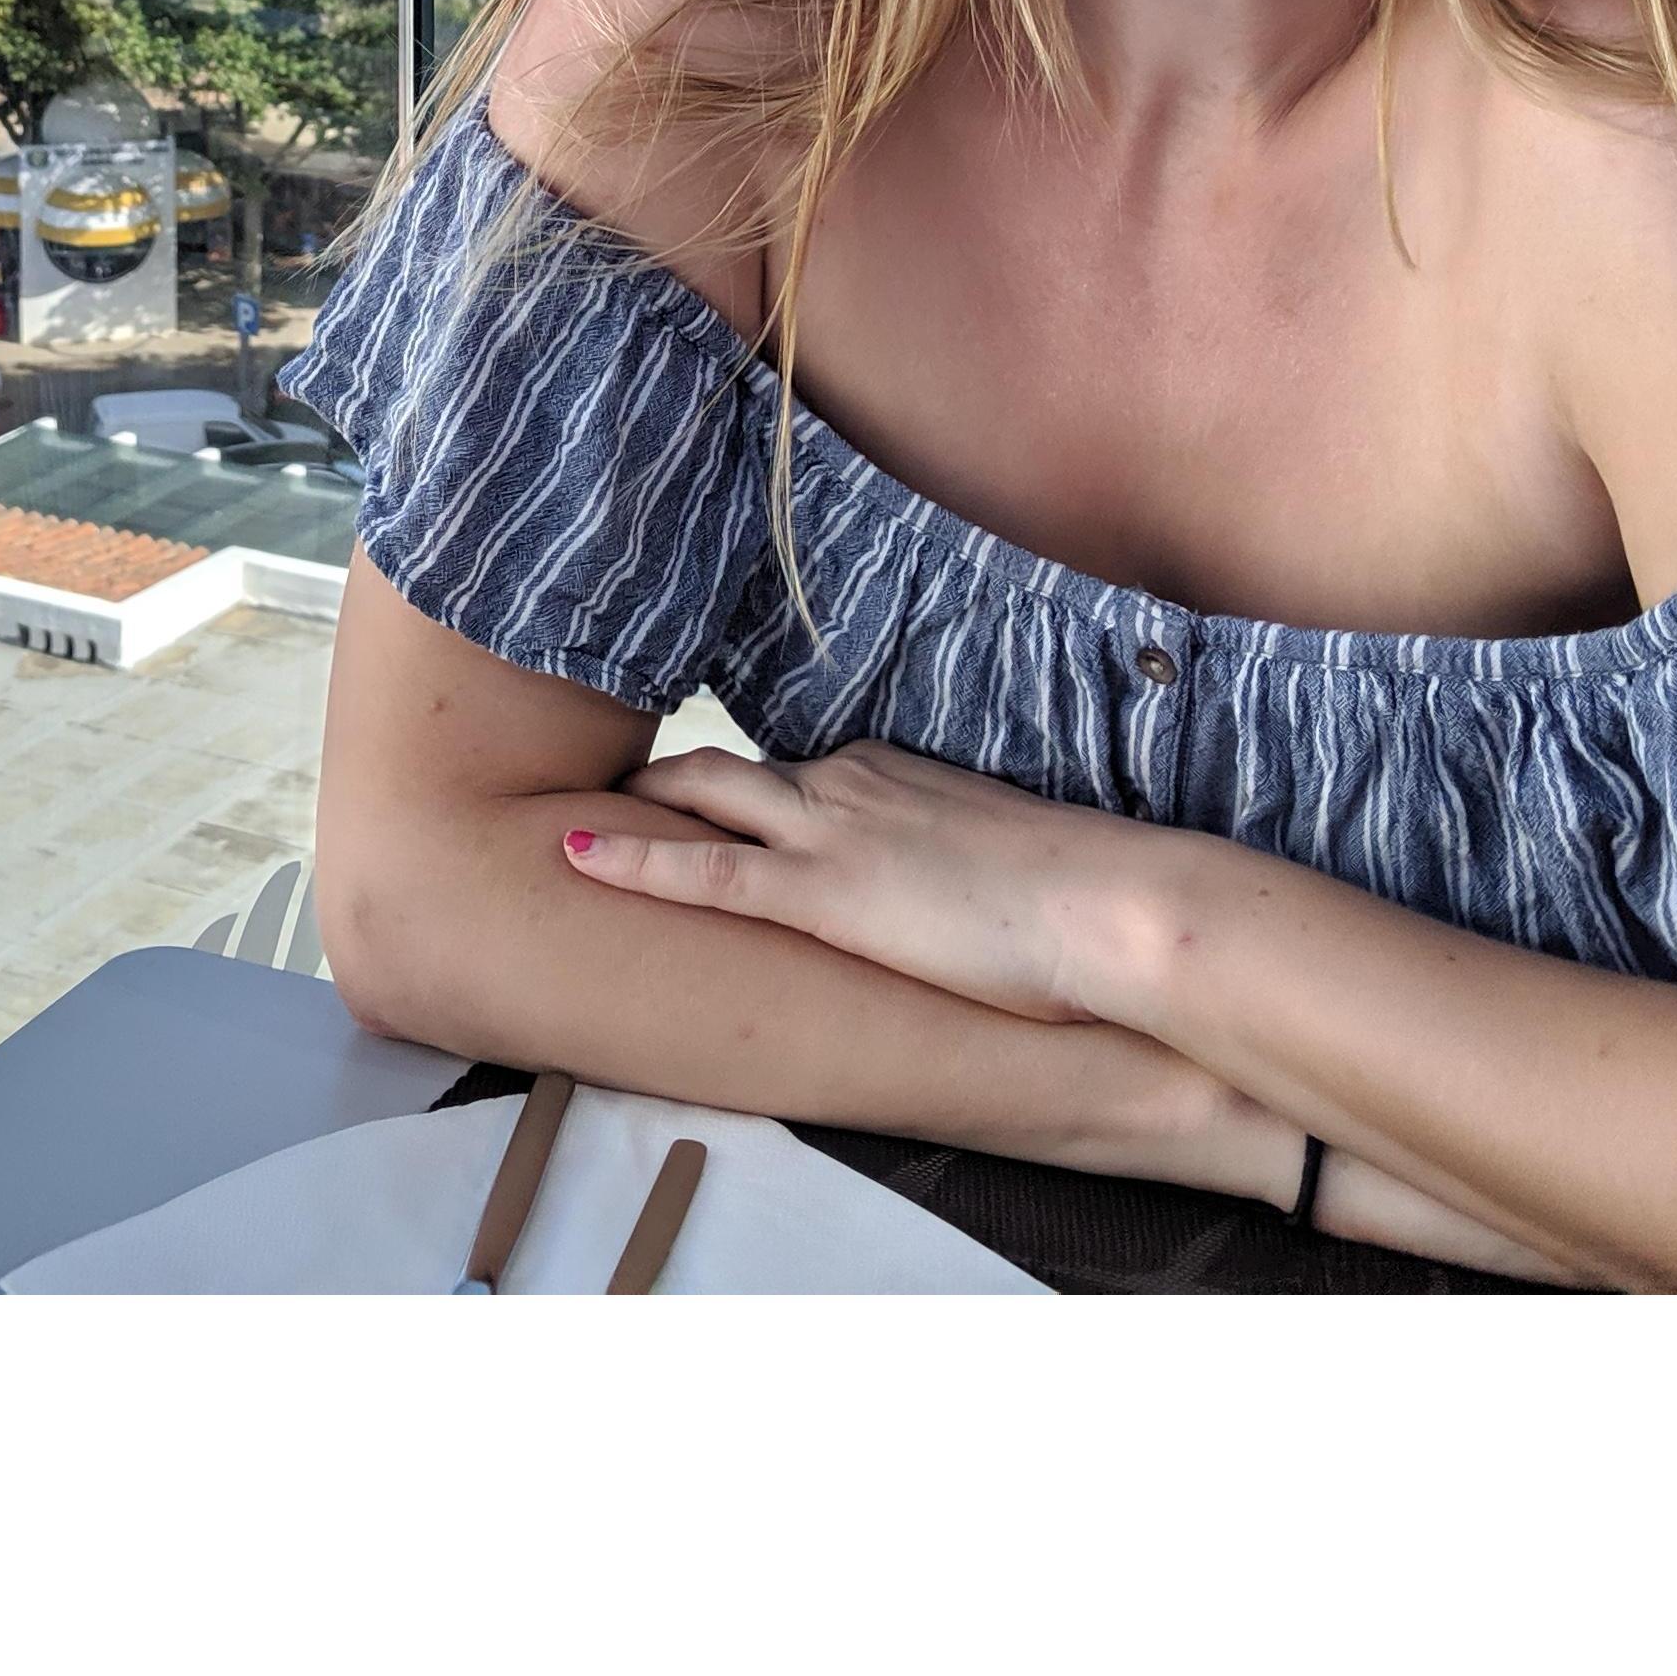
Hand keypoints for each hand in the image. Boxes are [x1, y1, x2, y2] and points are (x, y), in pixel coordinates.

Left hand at [560, 739, 1178, 1030]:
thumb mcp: (1002, 864)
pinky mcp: (820, 890)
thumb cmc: (1078, 900)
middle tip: (605, 792)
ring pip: (702, 796)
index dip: (739, 792)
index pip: (791, 773)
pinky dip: (636, 860)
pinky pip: (703, 869)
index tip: (701, 802)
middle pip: (729, 770)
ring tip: (570, 819)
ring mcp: (827, 830)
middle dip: (662, 780)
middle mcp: (846, 780)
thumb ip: (955, 865)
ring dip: (639, 806)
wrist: (1106, 906)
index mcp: (888, 769)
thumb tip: (953, 895)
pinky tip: (577, 856)